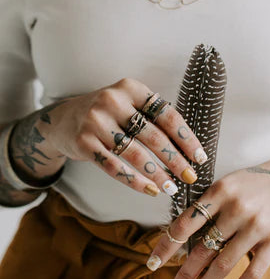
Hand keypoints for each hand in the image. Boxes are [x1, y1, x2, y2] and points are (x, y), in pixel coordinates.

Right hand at [19, 78, 206, 196]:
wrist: (62, 120)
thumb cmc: (107, 114)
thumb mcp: (128, 103)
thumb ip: (152, 117)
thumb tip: (187, 149)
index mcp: (131, 88)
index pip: (166, 114)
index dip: (185, 138)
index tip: (200, 157)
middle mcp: (113, 101)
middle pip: (153, 136)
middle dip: (175, 160)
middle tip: (190, 177)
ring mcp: (96, 122)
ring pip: (134, 154)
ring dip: (157, 174)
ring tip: (171, 188)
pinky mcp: (83, 142)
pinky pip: (115, 167)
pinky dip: (135, 182)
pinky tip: (150, 190)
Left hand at [145, 142, 269, 278]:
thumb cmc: (258, 181)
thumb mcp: (230, 182)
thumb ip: (210, 205)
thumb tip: (184, 236)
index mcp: (220, 190)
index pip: (185, 223)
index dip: (166, 246)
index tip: (152, 263)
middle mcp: (237, 208)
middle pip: (202, 248)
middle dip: (184, 273)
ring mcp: (257, 226)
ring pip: (223, 264)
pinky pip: (251, 273)